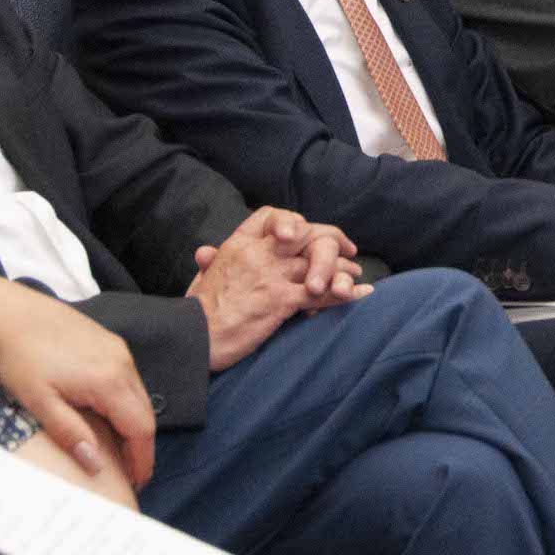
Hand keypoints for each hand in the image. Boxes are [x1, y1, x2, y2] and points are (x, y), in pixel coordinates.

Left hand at [0, 271, 156, 487]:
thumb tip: (96, 465)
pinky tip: (110, 416)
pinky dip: (128, 404)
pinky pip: (131, 380)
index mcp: (109, 382)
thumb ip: (71, 434)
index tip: (136, 482)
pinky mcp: (112, 344)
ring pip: (140, 396)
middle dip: (141, 446)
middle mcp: (123, 365)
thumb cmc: (22, 359)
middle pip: (145, 413)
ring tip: (120, 450)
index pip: (140, 428)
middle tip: (130, 473)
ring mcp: (120, 351)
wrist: (14, 313)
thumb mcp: (40, 402)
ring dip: (135, 425)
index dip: (141, 458)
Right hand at [186, 208, 370, 371]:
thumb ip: (211, 263)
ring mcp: (272, 275)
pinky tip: (361, 294)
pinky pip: (322, 292)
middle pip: (305, 233)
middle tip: (348, 252)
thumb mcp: (200, 279)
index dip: (293, 220)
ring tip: (355, 276)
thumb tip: (205, 252)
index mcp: (238, 244)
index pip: (271, 215)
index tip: (307, 231)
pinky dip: (345, 293)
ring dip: (342, 269)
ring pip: (318, 260)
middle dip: (331, 240)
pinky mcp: (281, 300)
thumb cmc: (196, 313)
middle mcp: (259, 253)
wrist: (193, 338)